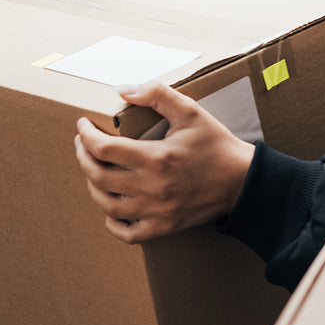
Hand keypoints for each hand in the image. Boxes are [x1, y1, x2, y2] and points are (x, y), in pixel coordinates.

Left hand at [73, 81, 255, 243]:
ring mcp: (156, 211)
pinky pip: (127, 234)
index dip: (85, 135)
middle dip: (83, 157)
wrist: (242, 181)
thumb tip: (123, 91)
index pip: (103, 149)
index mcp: (156, 158)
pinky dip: (112, 223)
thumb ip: (157, 95)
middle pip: (98, 177)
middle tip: (82, 144)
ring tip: (94, 170)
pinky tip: (111, 208)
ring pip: (107, 205)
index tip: (83, 125)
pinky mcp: (164, 227)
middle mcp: (152, 188)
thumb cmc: (215, 144)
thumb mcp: (190, 111)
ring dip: (93, 186)